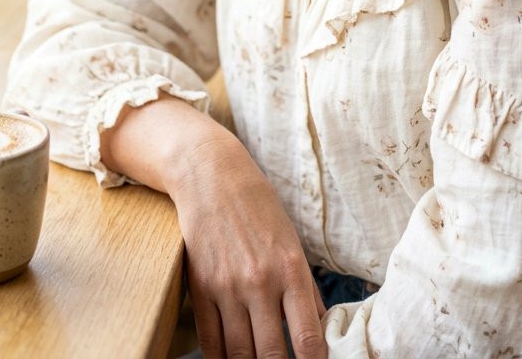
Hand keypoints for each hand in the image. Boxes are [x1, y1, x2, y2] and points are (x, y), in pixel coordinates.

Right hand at [172, 133, 327, 358]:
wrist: (213, 179)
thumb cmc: (260, 210)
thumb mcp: (292, 242)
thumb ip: (306, 289)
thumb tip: (321, 328)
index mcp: (291, 269)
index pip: (308, 337)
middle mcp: (260, 282)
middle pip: (272, 355)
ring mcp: (227, 288)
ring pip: (240, 355)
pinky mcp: (200, 290)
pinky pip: (210, 342)